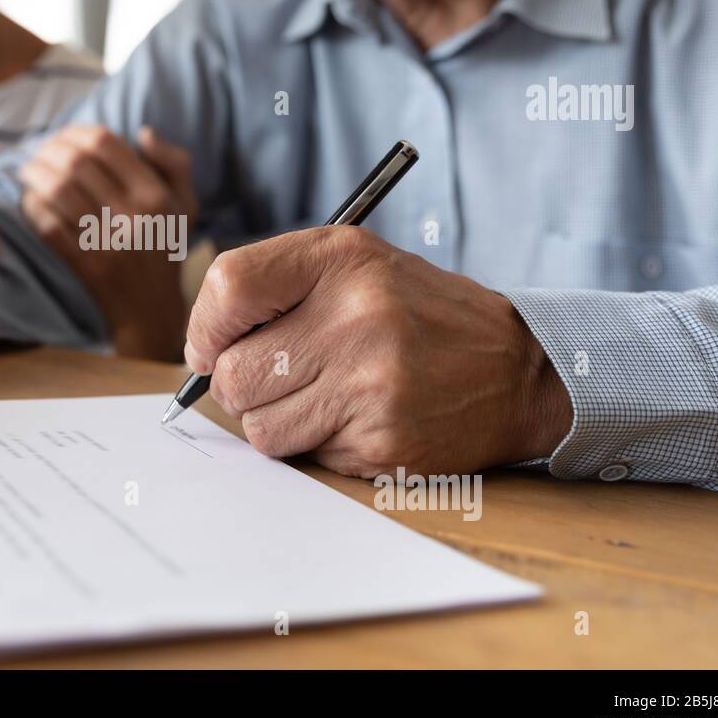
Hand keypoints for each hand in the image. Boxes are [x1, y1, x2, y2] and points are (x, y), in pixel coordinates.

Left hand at [20, 126, 196, 360]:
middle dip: (49, 150)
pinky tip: (29, 199)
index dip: (77, 132)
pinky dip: (33, 206)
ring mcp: (107, 242)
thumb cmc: (164, 248)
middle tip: (38, 151)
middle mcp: (133, 216)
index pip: (107, 144)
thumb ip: (174, 164)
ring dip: (35, 174)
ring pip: (58, 190)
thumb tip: (142, 132)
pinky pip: (48, 224)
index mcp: (155, 195)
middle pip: (77, 163)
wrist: (151, 310)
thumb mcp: (185, 206)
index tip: (63, 136)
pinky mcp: (85, 264)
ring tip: (27, 170)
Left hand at [184, 227, 572, 477]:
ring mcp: (372, 383)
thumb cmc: (417, 315)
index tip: (211, 346)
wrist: (518, 370)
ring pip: (259, 427)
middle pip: (233, 373)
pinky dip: (318, 445)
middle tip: (280, 377)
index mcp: (342, 260)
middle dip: (241, 385)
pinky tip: (358, 419)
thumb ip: (274, 288)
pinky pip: (304, 457)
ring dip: (277, 421)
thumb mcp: (355, 267)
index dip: (205, 327)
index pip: (229, 288)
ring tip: (325, 397)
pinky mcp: (383, 440)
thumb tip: (199, 350)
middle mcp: (357, 316)